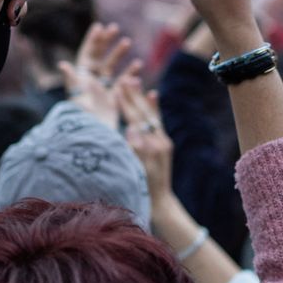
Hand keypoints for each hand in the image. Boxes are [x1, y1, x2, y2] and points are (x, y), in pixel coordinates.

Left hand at [60, 22, 140, 128]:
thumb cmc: (84, 116)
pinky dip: (129, 73)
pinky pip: (122, 82)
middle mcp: (91, 81)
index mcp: (81, 77)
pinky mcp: (113, 99)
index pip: (86, 54)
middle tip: (115, 28)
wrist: (95, 135)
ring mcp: (102, 89)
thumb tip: (63, 65)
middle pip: (98, 57)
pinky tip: (138, 65)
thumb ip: (72, 80)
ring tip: (127, 41)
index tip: (99, 26)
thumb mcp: (77, 96)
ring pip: (111, 67)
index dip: (92, 40)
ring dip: (118, 54)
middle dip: (106, 42)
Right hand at [118, 78, 173, 209]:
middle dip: (134, 97)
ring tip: (136, 82)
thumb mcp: (137, 171)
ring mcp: (163, 142)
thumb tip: (131, 128)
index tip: (118, 88)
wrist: (160, 203)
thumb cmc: (144, 191)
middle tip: (125, 79)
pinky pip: (157, 122)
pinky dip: (154, 108)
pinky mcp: (164, 144)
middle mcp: (160, 142)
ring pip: (151, 115)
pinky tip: (153, 95)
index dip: (127, 104)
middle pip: (145, 114)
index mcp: (152, 147)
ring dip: (143, 98)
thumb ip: (136, 149)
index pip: (137, 120)